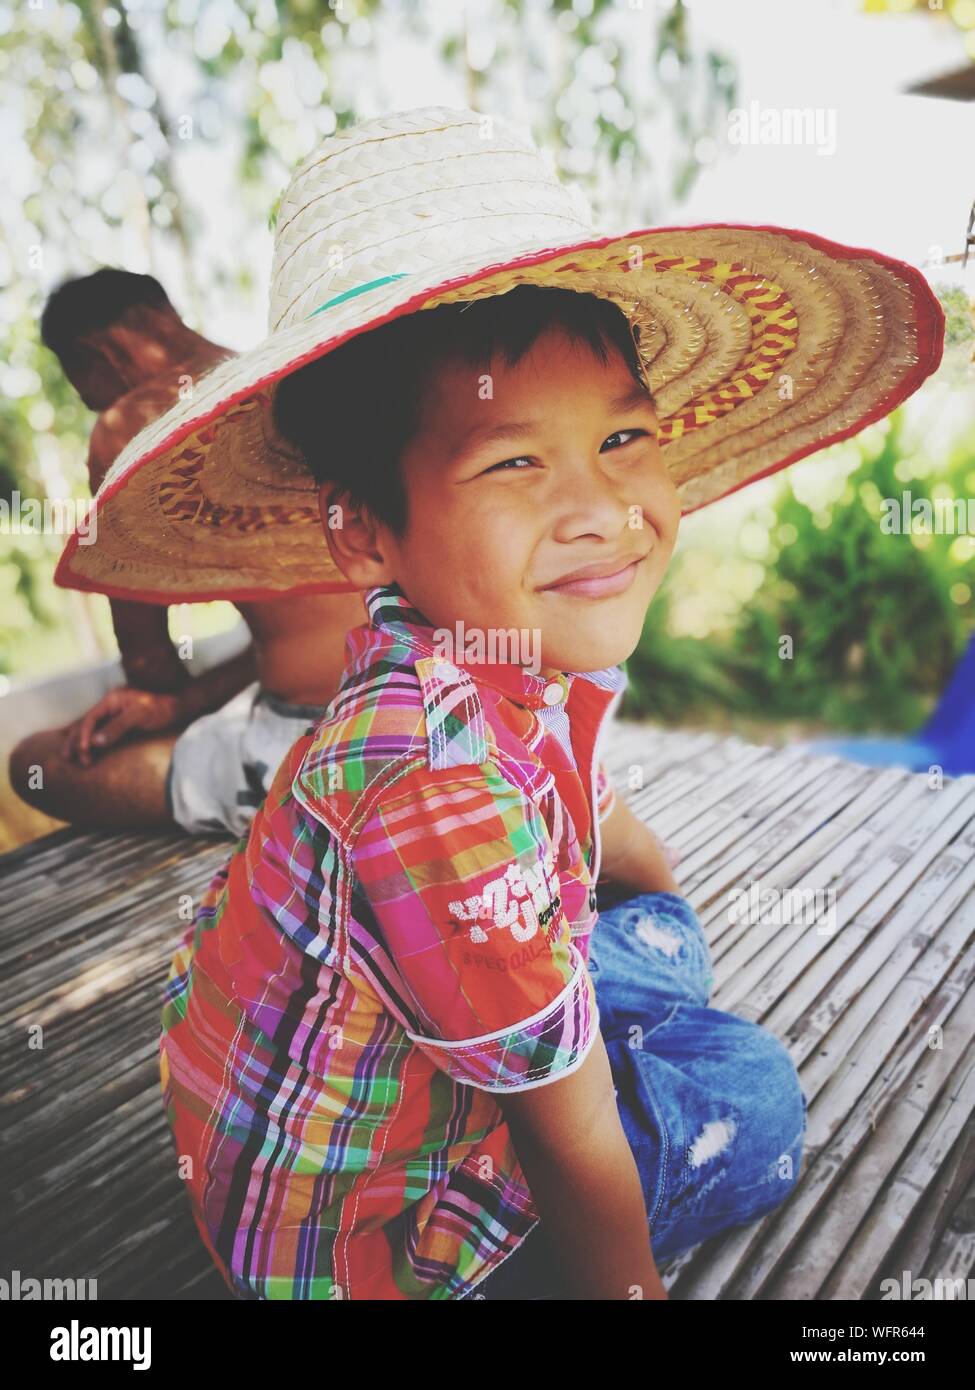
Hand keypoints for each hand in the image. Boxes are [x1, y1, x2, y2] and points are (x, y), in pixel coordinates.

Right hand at [62, 687, 183, 766]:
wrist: (178, 707)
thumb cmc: (162, 708)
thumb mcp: (140, 715)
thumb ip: (118, 727)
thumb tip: (95, 742)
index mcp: (111, 700)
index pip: (90, 719)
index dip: (84, 735)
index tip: (83, 751)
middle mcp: (109, 707)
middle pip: (85, 724)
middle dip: (75, 741)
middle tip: (69, 759)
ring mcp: (113, 715)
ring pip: (90, 729)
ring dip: (81, 744)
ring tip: (74, 759)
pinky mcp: (119, 724)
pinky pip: (99, 734)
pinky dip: (90, 743)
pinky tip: (86, 753)